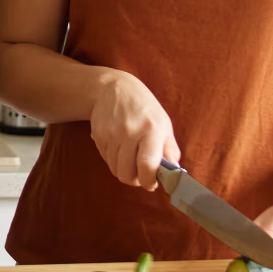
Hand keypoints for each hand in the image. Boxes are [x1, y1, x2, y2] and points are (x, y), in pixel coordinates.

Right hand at [87, 68, 181, 190]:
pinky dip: (114, 160)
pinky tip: (119, 148)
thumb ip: (170, 150)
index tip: (152, 184)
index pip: (147, 165)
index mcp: (151, 129)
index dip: (149, 181)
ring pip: (115, 169)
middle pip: (127, 173)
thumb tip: (174, 175)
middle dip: (135, 180)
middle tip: (140, 174)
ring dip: (124, 170)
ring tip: (130, 159)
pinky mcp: (98, 136)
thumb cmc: (144, 108)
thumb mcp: (164, 124)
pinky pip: (106, 160)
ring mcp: (111, 134)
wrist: (114, 88)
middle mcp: (129, 131)